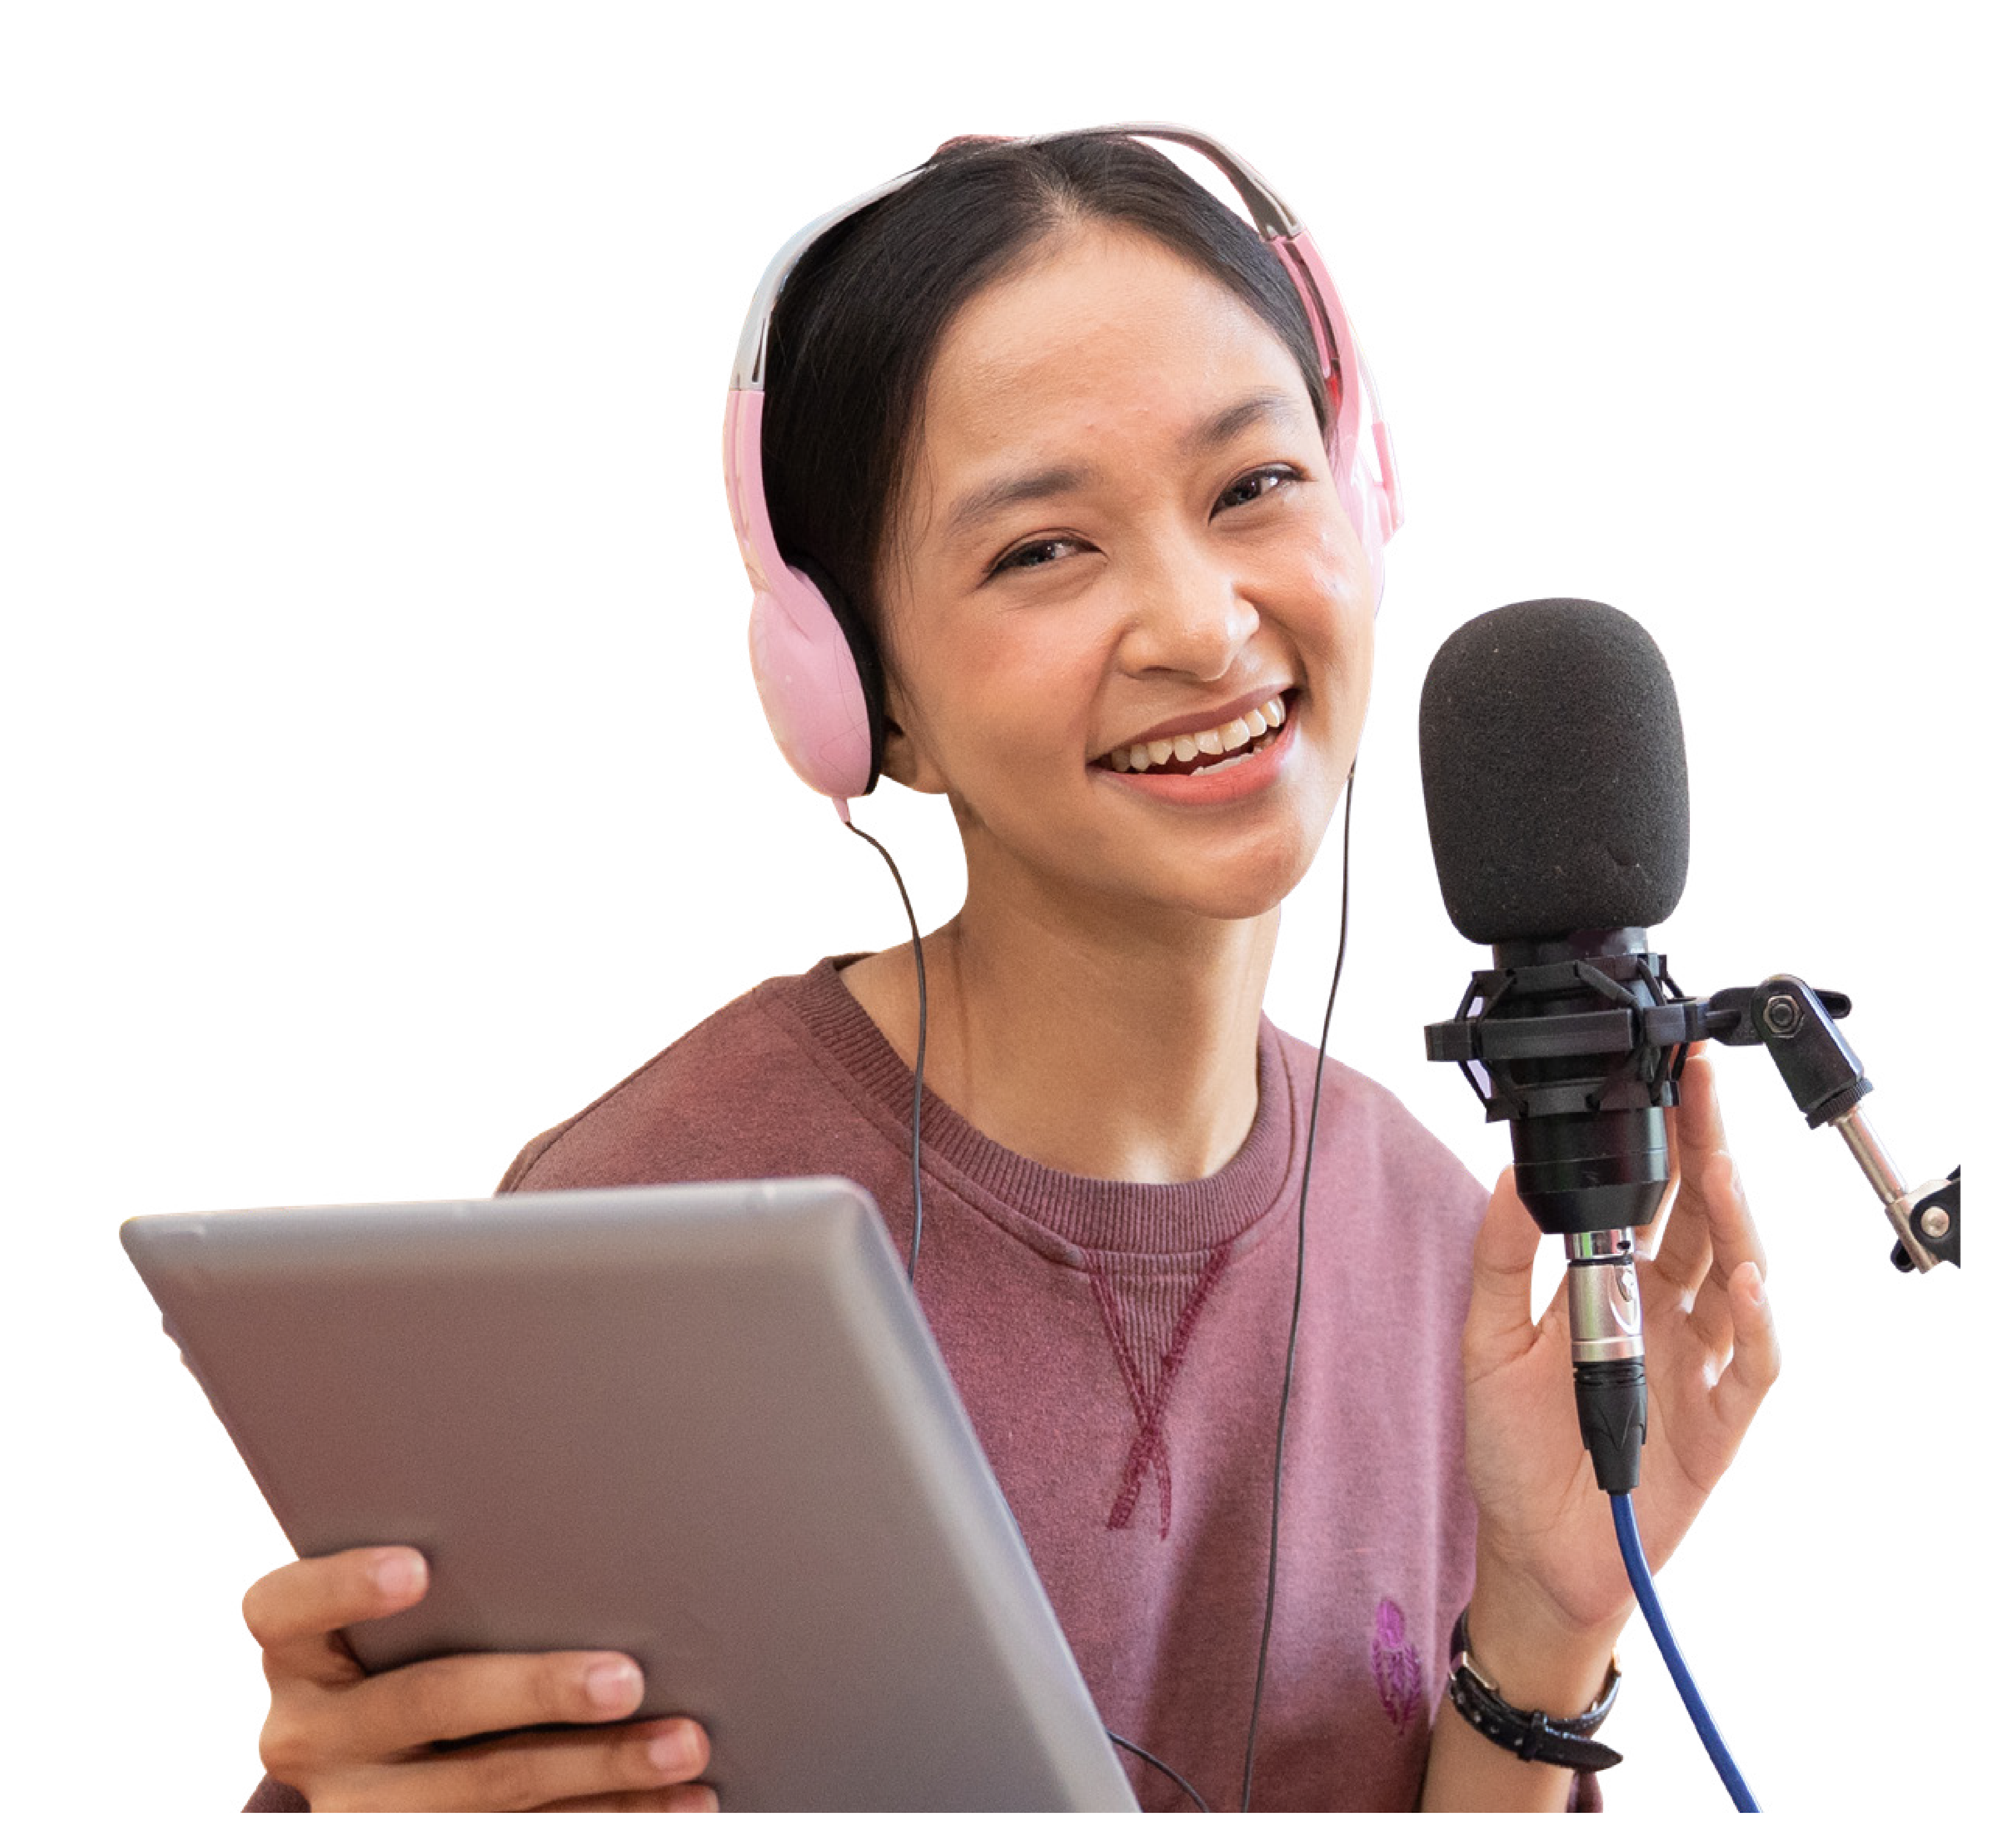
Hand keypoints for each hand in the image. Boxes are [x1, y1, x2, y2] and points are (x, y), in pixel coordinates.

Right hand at [243, 1547, 716, 1810]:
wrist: (380, 1773)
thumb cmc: (421, 1648)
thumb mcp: (404, 1623)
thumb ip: (456, 1584)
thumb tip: (588, 1528)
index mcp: (299, 1656)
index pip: (287, 1607)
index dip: (346, 1585)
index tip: (417, 1567)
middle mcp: (312, 1735)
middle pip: (429, 1701)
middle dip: (539, 1689)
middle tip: (628, 1678)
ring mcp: (358, 1807)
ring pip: (488, 1788)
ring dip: (601, 1768)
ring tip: (684, 1744)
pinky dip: (610, 1816)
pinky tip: (679, 1801)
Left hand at [1458, 1046, 1780, 1702]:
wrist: (1530, 1547)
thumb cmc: (1511, 1449)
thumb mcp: (1484, 1338)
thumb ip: (1499, 1257)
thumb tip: (1512, 1175)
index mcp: (1612, 1289)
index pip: (1650, 1200)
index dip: (1664, 1142)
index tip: (1662, 1082)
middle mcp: (1664, 1316)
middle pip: (1699, 1220)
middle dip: (1703, 1152)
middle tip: (1698, 1090)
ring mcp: (1696, 1364)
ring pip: (1733, 1278)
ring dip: (1728, 1222)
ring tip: (1714, 1170)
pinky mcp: (1715, 1421)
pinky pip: (1749, 1365)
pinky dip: (1749, 1324)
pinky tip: (1734, 1287)